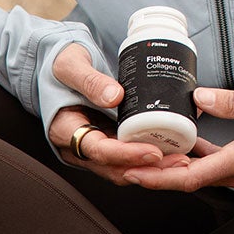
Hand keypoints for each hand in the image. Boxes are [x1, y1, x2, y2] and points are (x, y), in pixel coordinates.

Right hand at [47, 42, 181, 187]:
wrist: (53, 65)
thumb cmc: (57, 64)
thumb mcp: (70, 64)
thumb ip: (90, 80)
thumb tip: (115, 96)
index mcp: (65, 129)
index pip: (98, 150)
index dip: (127, 154)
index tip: (153, 151)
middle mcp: (77, 146)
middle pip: (114, 167)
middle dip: (147, 168)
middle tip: (178, 159)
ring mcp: (92, 146)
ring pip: (123, 167)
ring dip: (151, 167)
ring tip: (181, 158)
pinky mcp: (105, 141)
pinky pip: (126, 156)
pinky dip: (148, 157)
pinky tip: (170, 149)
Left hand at [118, 83, 233, 194]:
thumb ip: (233, 101)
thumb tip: (197, 96)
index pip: (194, 178)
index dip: (160, 179)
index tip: (133, 173)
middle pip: (191, 179)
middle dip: (158, 173)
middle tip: (127, 160)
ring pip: (202, 173)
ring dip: (174, 165)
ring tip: (145, 150)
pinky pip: (216, 164)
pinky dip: (195, 157)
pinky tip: (180, 143)